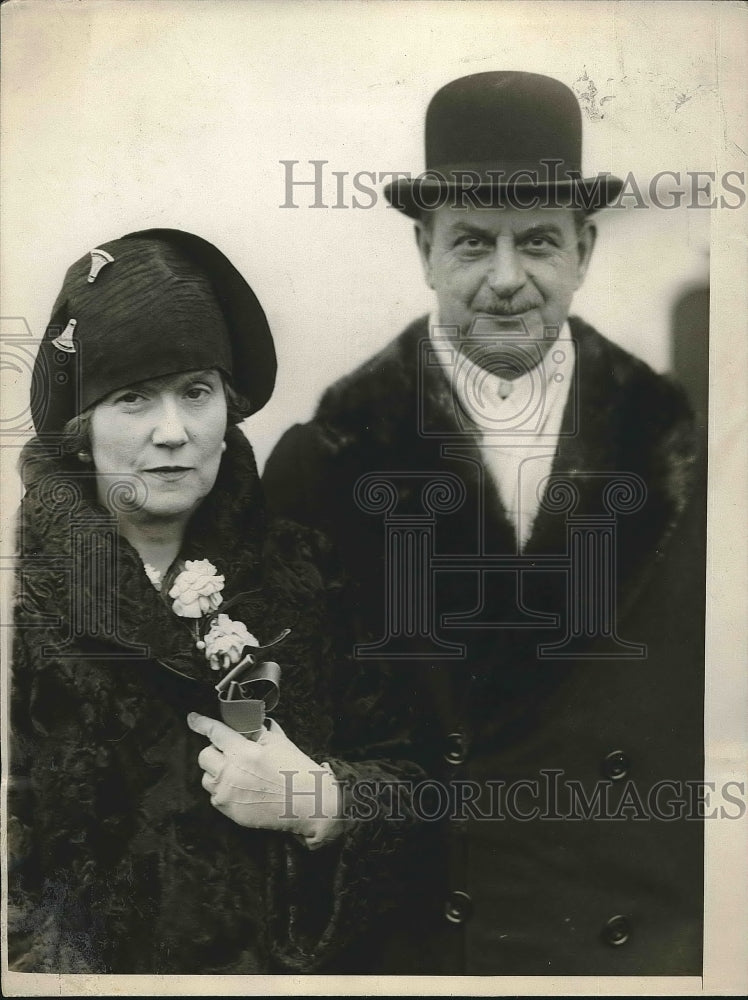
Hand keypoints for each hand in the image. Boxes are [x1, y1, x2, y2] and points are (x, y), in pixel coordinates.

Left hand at [187, 713, 345, 848]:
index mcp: (243, 751)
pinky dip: (223, 790)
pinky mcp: (230, 812)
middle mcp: (230, 773)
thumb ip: (257, 730)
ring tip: (236, 773)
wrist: (308, 803)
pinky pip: (215, 797)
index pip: (214, 732)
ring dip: (217, 772)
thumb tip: (246, 721)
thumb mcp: (279, 742)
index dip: (201, 723)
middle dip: (214, 751)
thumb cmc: (296, 770)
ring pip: (206, 778)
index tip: (192, 718)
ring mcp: (228, 794)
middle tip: (230, 752)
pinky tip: (241, 789)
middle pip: (204, 756)